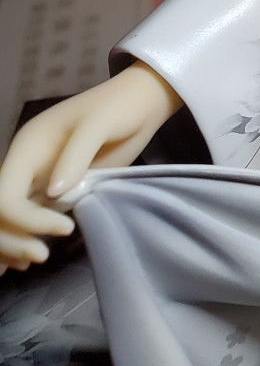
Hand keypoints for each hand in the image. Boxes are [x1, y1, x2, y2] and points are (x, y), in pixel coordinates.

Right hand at [0, 61, 181, 272]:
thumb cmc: (120, 108)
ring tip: (31, 261)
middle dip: (11, 238)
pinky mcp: (51, 190)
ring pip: (5, 219)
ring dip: (10, 243)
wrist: (140, 103)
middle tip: (42, 256)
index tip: (65, 229)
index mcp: (28, 147)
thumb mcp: (99, 124)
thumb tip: (53, 193)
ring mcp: (35, 179)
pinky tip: (18, 262)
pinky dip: (17, 238)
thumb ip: (77, 154)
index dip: (25, 219)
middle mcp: (24, 165)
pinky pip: (23, 217)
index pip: (5, 195)